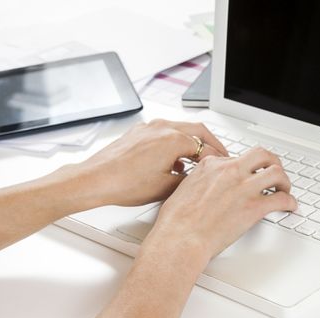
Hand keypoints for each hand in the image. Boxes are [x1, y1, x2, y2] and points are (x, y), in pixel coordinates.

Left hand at [73, 119, 228, 207]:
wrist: (95, 180)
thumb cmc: (124, 183)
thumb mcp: (166, 187)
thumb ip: (188, 179)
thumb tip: (195, 178)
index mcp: (174, 139)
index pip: (206, 146)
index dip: (218, 157)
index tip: (223, 164)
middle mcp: (162, 128)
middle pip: (197, 130)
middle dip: (210, 143)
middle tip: (219, 154)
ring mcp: (149, 127)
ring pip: (180, 129)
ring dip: (192, 142)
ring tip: (196, 160)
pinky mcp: (138, 132)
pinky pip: (164, 132)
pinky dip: (174, 142)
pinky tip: (172, 159)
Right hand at [148, 147, 297, 257]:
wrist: (179, 238)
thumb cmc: (175, 221)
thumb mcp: (182, 189)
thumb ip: (198, 183)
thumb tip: (202, 187)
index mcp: (211, 165)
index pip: (236, 158)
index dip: (246, 167)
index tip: (249, 174)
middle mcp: (229, 172)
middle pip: (261, 155)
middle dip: (273, 162)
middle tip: (275, 172)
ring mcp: (243, 188)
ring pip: (277, 172)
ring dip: (285, 181)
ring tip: (285, 189)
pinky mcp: (253, 207)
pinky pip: (281, 199)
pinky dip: (290, 202)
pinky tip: (290, 206)